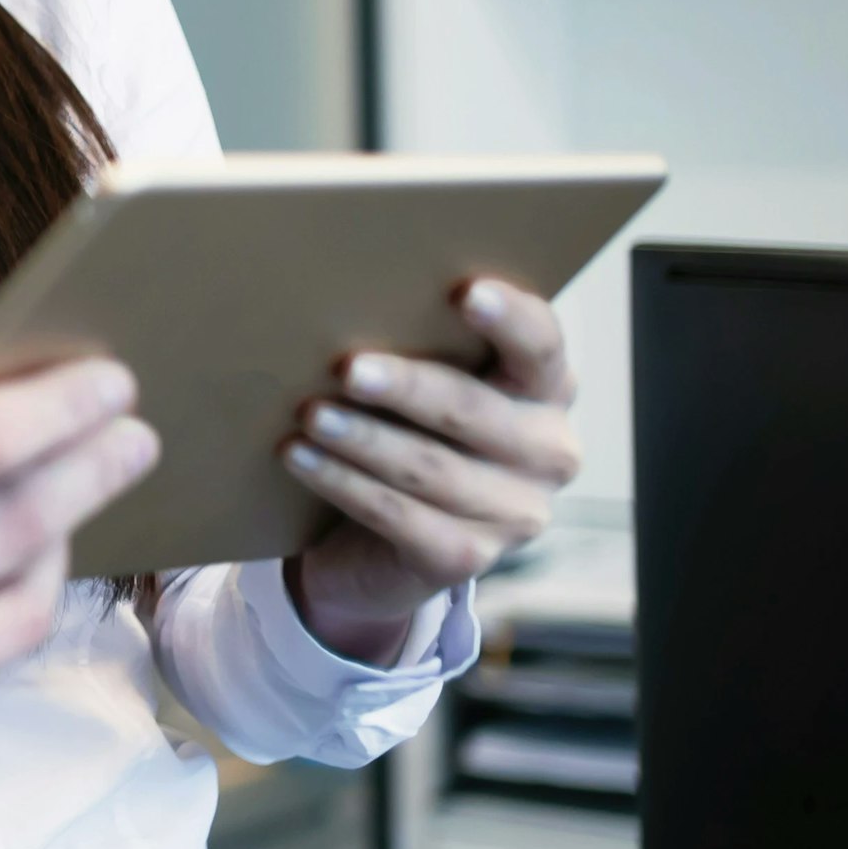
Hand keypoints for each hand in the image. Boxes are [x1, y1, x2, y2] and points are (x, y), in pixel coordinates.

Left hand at [283, 279, 577, 664]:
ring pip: (430, 468)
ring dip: (363, 439)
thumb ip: (417, 341)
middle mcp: (548, 451)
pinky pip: (400, 517)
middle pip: (475, 410)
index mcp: (546, 389)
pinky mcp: (466, 557)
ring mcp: (514, 513)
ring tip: (308, 414)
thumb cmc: (407, 426)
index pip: (541, 345)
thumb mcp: (424, 382)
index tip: (465, 291)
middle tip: (348, 367)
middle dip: (408, 388)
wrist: (385, 536)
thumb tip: (343, 294)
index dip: (509, 318)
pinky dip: (344, 484)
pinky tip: (300, 457)